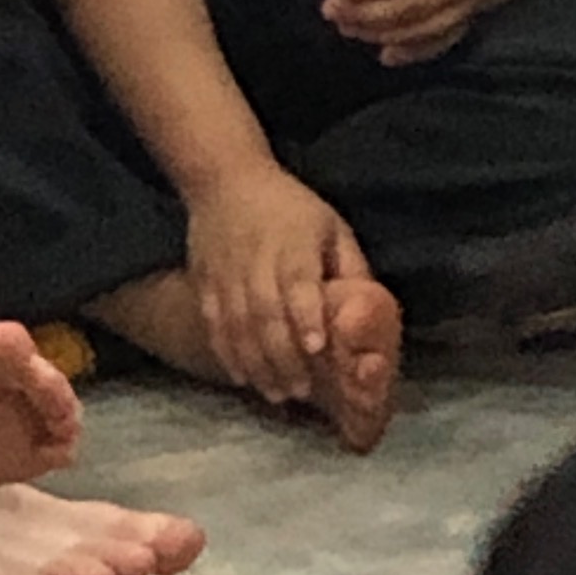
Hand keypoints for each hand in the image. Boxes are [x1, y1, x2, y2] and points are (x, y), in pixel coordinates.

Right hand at [184, 165, 371, 402]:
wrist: (224, 181)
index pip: (297, 281)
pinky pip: (213, 323)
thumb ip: (350, 267)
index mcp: (294, 242)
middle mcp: (256, 259)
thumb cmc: (292, 209)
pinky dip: (226, 352)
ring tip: (277, 393)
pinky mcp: (204, 282)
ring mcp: (225, 272)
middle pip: (265, 312)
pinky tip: (243, 377)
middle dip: (282, 356)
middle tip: (301, 390)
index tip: (316, 347)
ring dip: (257, 363)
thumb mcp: (332, 226)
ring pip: (237, 324)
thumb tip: (371, 311)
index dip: (305, 315)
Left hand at [321, 0, 564, 65]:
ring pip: (423, 27)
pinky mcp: (478, 15)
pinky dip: (415, 51)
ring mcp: (471, 2)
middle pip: (409, 5)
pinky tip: (387, 55)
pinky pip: (445, 39)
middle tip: (330, 10)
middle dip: (366, 12)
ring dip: (382, 32)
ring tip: (347, 28)